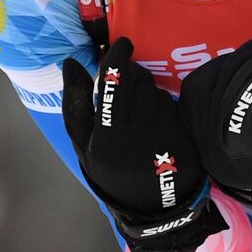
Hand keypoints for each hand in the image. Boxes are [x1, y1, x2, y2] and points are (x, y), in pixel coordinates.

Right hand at [62, 38, 225, 251]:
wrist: (153, 208)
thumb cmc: (111, 171)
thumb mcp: (84, 146)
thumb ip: (75, 104)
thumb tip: (69, 62)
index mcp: (105, 138)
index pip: (112, 85)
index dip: (117, 59)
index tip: (122, 43)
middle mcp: (134, 137)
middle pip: (135, 82)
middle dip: (132, 71)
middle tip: (128, 73)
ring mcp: (161, 137)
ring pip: (154, 91)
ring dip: (147, 86)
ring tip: (139, 101)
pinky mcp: (182, 138)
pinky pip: (170, 104)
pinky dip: (161, 102)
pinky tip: (155, 115)